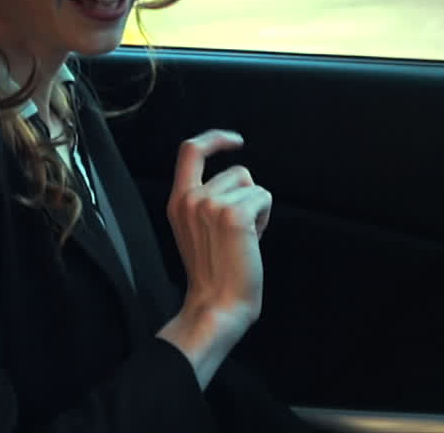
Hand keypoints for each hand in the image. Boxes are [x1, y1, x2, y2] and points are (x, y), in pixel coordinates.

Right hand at [156, 130, 272, 387]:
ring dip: (256, 208)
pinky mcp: (234, 215)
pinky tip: (253, 240)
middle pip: (237, 171)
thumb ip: (205, 201)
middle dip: (247, 196)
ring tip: (243, 238)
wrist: (218, 306)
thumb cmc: (215, 272)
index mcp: (178, 202)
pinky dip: (265, 216)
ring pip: (252, 185)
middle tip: (239, 231)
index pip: (190, 150)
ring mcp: (211, 204)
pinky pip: (263, 197)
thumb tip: (237, 177)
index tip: (236, 141)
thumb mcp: (196, 229)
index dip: (215, 138)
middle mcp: (190, 199)